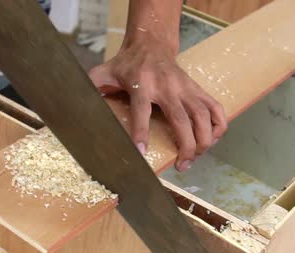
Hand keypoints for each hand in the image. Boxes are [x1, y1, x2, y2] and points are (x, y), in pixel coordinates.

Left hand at [89, 38, 226, 171]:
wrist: (151, 44)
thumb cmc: (126, 64)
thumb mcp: (104, 72)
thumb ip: (92, 87)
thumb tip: (74, 103)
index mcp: (142, 85)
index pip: (142, 112)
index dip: (140, 133)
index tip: (140, 153)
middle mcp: (167, 87)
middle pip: (182, 120)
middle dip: (186, 146)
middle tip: (182, 166)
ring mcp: (186, 88)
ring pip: (203, 116)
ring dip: (204, 140)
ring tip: (195, 158)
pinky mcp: (197, 89)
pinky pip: (216, 108)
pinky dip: (219, 125)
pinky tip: (213, 141)